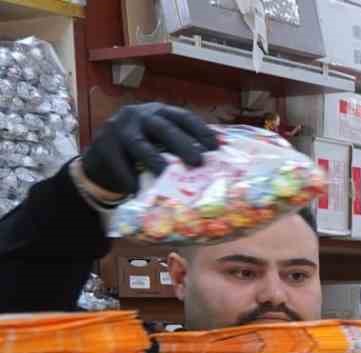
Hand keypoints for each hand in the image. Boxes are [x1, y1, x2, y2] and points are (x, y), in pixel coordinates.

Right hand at [80, 103, 217, 198]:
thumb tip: (218, 161)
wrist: (101, 160)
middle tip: (197, 162)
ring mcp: (118, 128)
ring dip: (154, 160)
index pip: (183, 117)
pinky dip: (128, 177)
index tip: (217, 147)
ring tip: (166, 175)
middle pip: (163, 128)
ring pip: (139, 144)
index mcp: (158, 112)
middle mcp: (138, 115)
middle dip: (182, 144)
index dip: (201, 131)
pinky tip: (137, 190)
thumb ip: (181, 145)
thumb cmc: (141, 151)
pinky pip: (118, 162)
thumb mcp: (160, 141)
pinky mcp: (103, 145)